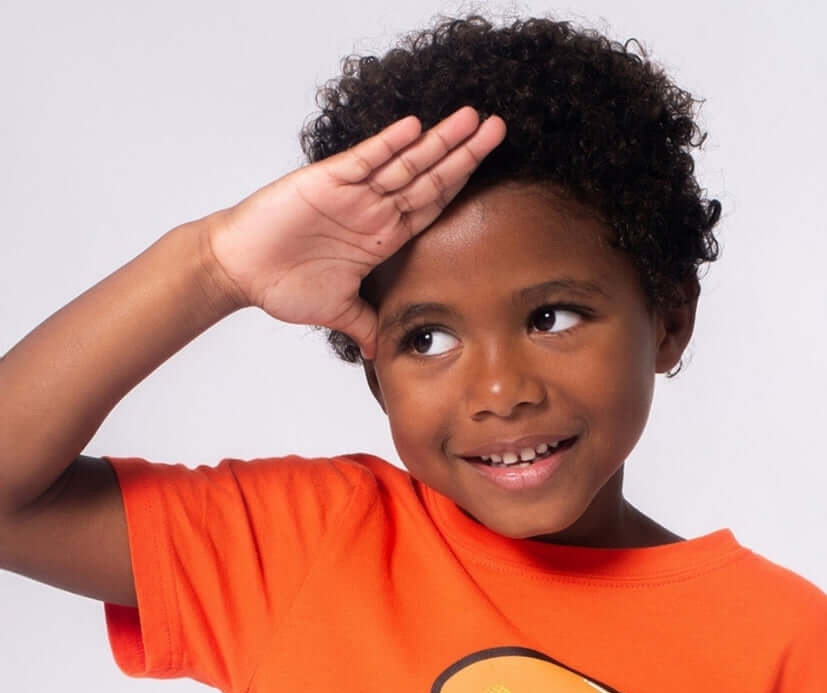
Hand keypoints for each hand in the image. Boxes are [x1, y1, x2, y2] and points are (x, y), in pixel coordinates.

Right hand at [199, 105, 505, 358]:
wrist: (239, 270)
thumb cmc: (282, 284)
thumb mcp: (337, 312)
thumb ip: (365, 326)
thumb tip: (382, 353)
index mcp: (382, 235)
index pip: (432, 205)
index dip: (462, 185)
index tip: (490, 167)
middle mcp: (373, 209)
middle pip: (429, 176)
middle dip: (464, 153)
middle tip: (498, 128)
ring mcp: (352, 193)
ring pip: (405, 162)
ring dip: (438, 141)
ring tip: (471, 117)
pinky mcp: (325, 182)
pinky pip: (363, 160)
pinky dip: (387, 144)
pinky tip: (415, 128)